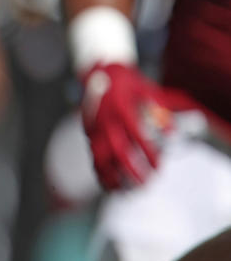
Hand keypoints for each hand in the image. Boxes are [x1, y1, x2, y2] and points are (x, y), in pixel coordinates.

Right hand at [80, 62, 168, 189]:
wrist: (99, 70)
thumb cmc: (126, 81)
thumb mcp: (146, 89)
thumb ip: (159, 109)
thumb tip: (171, 132)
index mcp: (120, 108)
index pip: (136, 136)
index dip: (148, 153)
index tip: (158, 166)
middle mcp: (105, 119)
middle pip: (116, 150)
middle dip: (130, 169)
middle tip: (145, 183)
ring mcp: (94, 127)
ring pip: (98, 156)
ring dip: (110, 175)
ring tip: (122, 191)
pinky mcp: (88, 132)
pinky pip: (91, 155)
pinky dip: (98, 172)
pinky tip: (108, 185)